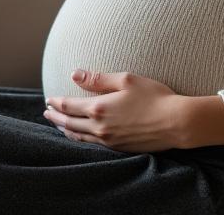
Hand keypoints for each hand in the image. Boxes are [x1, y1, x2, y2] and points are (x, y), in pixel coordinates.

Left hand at [43, 70, 190, 152]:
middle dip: (56, 116)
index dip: (56, 102)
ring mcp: (109, 141)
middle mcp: (100, 127)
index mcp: (99, 108)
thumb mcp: (126, 80)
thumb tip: (75, 74)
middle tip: (47, 112)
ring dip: (65, 129)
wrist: (177, 122)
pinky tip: (80, 136)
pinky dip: (80, 139)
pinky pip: (92, 145)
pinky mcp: (119, 149)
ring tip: (58, 124)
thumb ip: (98, 79)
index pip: (69, 106)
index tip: (49, 99)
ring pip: (79, 137)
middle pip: (69, 123)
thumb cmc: (154, 97)